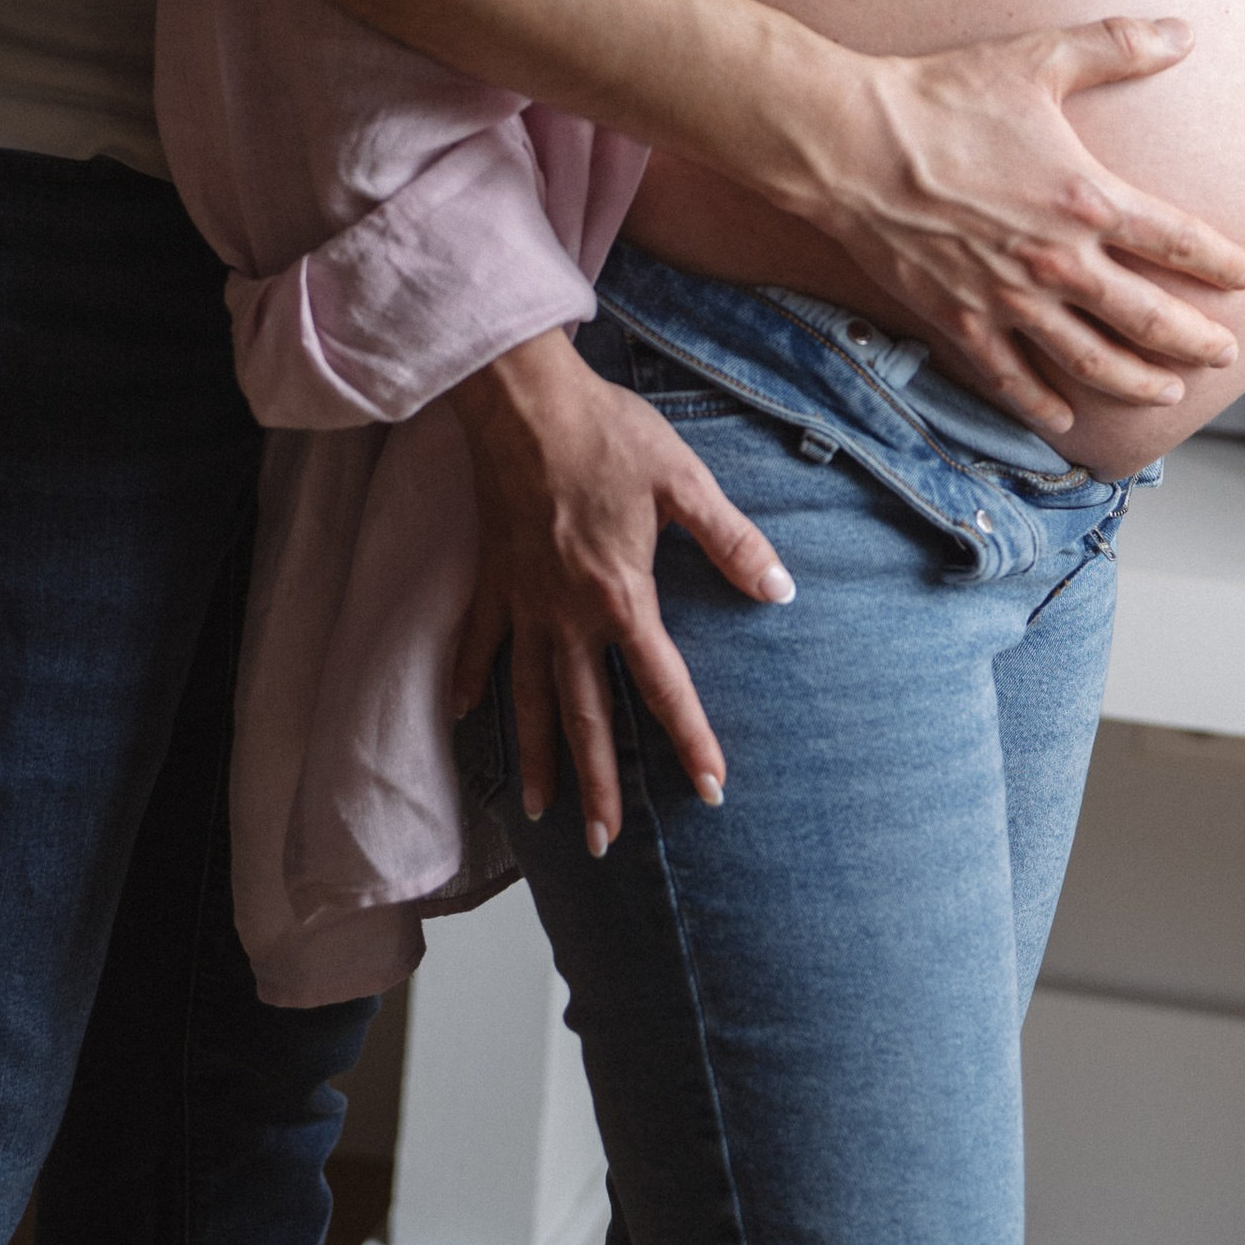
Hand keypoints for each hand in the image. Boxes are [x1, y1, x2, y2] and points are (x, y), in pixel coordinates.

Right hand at [448, 328, 794, 857]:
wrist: (524, 400)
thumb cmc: (608, 434)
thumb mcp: (684, 481)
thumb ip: (731, 542)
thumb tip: (780, 591)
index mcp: (621, 596)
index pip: (663, 685)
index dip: (690, 740)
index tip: (710, 789)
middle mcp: (567, 615)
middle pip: (585, 715)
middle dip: (598, 784)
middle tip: (602, 844)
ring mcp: (523, 602)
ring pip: (527, 697)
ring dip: (536, 756)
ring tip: (539, 812)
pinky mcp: (493, 578)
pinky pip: (478, 643)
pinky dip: (469, 681)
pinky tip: (464, 716)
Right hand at [797, 16, 1244, 438]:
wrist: (854, 144)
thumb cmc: (944, 98)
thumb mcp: (1038, 60)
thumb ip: (1118, 45)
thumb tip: (1184, 30)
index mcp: (1086, 199)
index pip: (1177, 241)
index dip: (1220, 263)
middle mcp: (1058, 261)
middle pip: (1147, 315)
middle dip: (1194, 339)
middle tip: (1226, 354)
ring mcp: (1010, 298)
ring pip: (1091, 358)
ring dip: (1137, 380)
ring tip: (1168, 392)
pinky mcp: (961, 318)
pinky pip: (1012, 375)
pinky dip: (1043, 403)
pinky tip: (1065, 420)